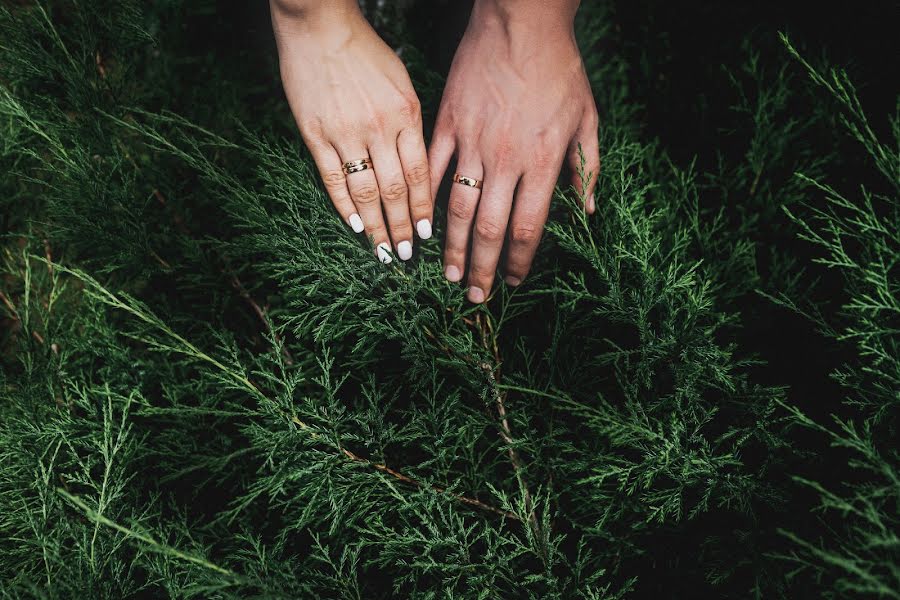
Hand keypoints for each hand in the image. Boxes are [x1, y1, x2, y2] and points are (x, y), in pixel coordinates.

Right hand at [271, 0, 431, 262]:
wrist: (319, 26)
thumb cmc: (364, 52)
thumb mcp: (401, 82)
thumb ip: (410, 123)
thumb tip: (418, 164)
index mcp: (406, 113)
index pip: (421, 173)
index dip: (425, 208)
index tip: (429, 235)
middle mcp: (379, 127)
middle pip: (396, 190)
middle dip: (404, 227)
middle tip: (407, 255)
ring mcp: (346, 132)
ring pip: (366, 191)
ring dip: (377, 226)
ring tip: (382, 252)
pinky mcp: (315, 133)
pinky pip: (332, 179)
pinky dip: (345, 206)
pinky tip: (354, 226)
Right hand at [428, 0, 599, 300]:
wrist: (522, 22)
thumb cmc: (560, 69)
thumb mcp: (587, 118)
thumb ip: (586, 167)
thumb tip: (587, 211)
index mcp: (543, 161)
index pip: (529, 227)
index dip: (520, 261)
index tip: (515, 282)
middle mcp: (506, 159)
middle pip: (491, 229)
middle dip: (484, 268)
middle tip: (475, 296)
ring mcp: (473, 142)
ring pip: (458, 208)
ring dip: (453, 248)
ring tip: (448, 275)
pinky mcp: (448, 123)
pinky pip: (435, 169)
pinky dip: (429, 200)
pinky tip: (425, 225)